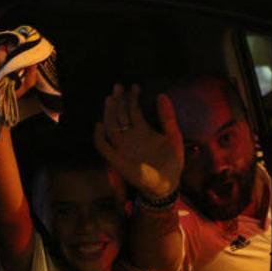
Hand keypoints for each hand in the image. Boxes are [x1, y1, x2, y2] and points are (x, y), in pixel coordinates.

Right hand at [93, 84, 182, 199]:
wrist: (167, 184)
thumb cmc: (171, 161)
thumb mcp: (173, 136)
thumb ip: (167, 117)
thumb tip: (161, 95)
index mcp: (143, 130)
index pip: (133, 110)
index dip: (132, 98)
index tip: (134, 86)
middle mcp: (130, 137)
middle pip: (119, 115)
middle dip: (118, 101)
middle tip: (118, 86)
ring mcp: (122, 147)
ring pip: (111, 126)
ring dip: (109, 113)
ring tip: (111, 98)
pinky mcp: (116, 159)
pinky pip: (103, 147)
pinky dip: (98, 137)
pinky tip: (100, 124)